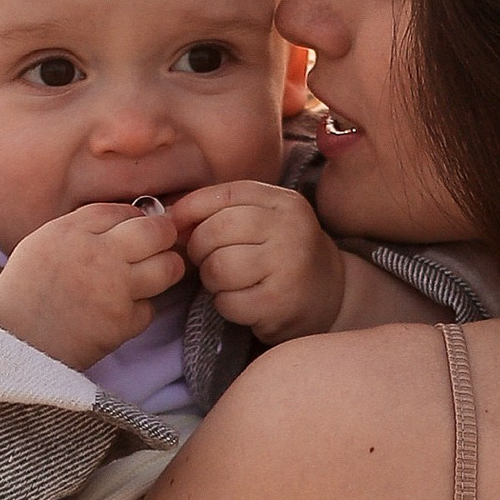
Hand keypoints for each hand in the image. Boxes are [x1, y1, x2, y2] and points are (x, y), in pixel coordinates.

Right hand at [0, 201, 185, 369]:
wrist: (12, 345)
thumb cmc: (24, 296)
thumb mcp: (41, 245)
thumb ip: (80, 230)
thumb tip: (126, 219)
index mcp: (70, 231)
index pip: (122, 210)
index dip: (136, 218)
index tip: (138, 228)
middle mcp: (95, 253)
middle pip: (155, 232)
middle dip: (164, 237)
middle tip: (162, 246)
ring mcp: (112, 287)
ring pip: (167, 267)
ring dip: (165, 271)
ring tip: (153, 277)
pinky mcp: (122, 321)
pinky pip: (150, 308)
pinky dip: (139, 312)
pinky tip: (118, 314)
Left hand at [177, 181, 347, 342]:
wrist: (330, 294)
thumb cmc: (282, 254)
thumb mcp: (263, 220)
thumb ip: (220, 211)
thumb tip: (168, 218)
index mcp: (284, 202)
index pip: (223, 195)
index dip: (191, 211)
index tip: (179, 227)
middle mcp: (290, 229)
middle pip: (216, 231)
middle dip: (199, 249)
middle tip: (208, 260)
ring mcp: (288, 266)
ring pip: (218, 267)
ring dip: (211, 279)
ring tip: (227, 282)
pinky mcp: (280, 302)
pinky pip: (228, 301)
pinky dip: (225, 304)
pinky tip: (241, 302)